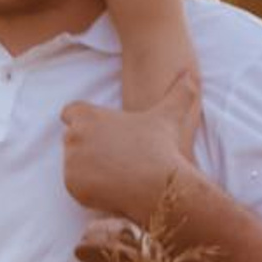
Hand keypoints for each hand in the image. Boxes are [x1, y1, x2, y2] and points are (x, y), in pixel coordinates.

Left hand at [60, 73, 201, 223]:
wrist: (159, 185)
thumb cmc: (162, 148)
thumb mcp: (169, 116)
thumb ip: (178, 92)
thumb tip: (190, 74)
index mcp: (88, 117)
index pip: (71, 113)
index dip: (82, 120)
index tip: (98, 129)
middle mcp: (73, 137)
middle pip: (73, 139)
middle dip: (89, 146)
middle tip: (115, 154)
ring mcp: (70, 162)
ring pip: (75, 163)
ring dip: (89, 166)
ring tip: (116, 171)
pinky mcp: (71, 185)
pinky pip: (77, 185)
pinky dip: (89, 186)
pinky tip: (111, 185)